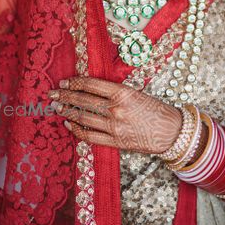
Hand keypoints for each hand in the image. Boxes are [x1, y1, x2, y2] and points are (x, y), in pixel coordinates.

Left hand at [48, 77, 181, 154]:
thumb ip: (114, 92)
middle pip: (83, 101)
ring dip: (68, 112)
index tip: (65, 82)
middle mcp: (116, 109)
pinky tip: (69, 125)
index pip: (91, 85)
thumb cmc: (156, 109)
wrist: (172, 132)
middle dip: (65, 96)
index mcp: (122, 93)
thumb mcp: (136, 93)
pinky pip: (91, 136)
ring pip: (83, 118)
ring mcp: (115, 127)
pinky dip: (77, 130)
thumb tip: (90, 89)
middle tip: (52, 94)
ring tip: (57, 108)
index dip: (75, 83)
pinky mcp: (116, 142)